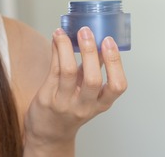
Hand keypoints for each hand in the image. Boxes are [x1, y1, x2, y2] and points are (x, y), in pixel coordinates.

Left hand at [24, 27, 126, 152]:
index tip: (109, 42)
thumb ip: (94, 69)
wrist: (49, 133)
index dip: (115, 63)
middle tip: (86, 31)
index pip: (117, 86)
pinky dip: (56, 50)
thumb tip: (97, 41)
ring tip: (65, 32)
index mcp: (101, 103)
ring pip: (68, 72)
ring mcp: (65, 103)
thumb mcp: (89, 94)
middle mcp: (84, 105)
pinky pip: (53, 70)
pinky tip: (56, 38)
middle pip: (92, 80)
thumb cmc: (71, 109)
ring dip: (67, 48)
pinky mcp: (47, 98)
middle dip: (90, 52)